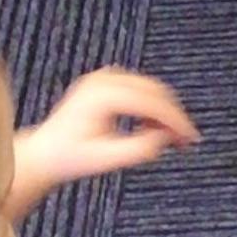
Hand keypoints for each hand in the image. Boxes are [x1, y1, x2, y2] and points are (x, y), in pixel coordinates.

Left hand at [11, 70, 198, 214]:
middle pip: (154, 89)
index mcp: (103, 96)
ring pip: (149, 87)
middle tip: (187, 138)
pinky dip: (151, 105)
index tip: (190, 137)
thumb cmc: (70, 157)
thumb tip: (166, 138)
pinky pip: (139, 88)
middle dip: (174, 114)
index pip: (151, 102)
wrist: (47, 152)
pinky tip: (155, 126)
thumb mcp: (108, 159)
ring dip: (164, 109)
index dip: (175, 119)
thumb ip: (140, 149)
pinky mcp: (105, 82)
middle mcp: (103, 81)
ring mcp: (103, 78)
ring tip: (172, 136)